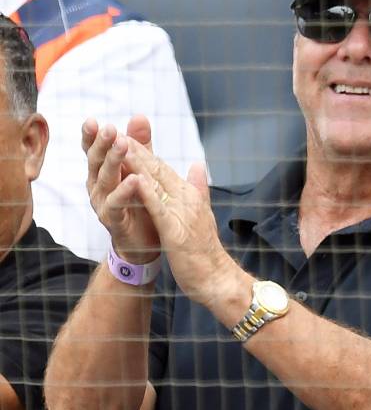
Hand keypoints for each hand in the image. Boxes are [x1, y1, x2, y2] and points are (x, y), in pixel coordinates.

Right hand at [83, 117, 159, 262]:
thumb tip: (139, 116)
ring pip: (105, 179)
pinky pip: (116, 203)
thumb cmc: (140, 203)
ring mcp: (102, 203)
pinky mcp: (113, 220)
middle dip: (102, 144)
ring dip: (113, 162)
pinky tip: (134, 180)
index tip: (93, 120)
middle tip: (109, 128)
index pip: (93, 150)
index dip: (91, 136)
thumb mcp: (141, 170)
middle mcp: (97, 186)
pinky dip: (124, 191)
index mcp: (103, 173)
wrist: (144, 242)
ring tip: (123, 145)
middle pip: (96, 161)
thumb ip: (140, 146)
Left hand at [118, 137, 239, 307]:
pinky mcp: (175, 229)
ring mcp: (182, 213)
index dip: (144, 152)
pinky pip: (157, 207)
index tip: (125, 137)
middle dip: (137, 150)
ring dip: (138, 163)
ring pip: (157, 183)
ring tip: (120, 145)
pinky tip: (133, 179)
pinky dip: (145, 191)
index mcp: (190, 196)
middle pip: (158, 170)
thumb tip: (198, 166)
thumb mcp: (202, 214)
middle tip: (116, 132)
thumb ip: (198, 188)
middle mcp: (187, 199)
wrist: (216, 277)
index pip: (164, 168)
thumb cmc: (206, 251)